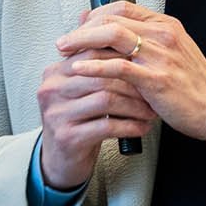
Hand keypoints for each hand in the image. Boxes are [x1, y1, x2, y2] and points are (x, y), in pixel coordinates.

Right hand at [36, 47, 154, 188]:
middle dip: (133, 84)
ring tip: (150, 111)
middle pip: (101, 76)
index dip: (123, 59)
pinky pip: (107, 126)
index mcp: (55, 72)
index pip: (92, 53)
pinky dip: (130, 126)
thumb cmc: (78, 120)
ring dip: (135, 106)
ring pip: (106, 100)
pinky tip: (142, 127)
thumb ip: (96, 70)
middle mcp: (51, 90)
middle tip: (153, 91)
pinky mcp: (67, 137)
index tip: (146, 65)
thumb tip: (132, 46)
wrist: (60, 159)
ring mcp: (57, 114)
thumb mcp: (82, 92)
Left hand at [57, 1, 205, 144]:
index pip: (122, 7)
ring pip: (112, 36)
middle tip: (64, 41)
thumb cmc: (193, 86)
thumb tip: (109, 32)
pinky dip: (95, 66)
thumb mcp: (169, 55)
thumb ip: (141, 42)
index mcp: (166, 26)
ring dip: (83, 42)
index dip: (94, 15)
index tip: (78, 27)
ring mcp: (161, 56)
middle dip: (81, 29)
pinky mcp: (156, 79)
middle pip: (112, 18)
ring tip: (65, 51)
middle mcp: (163, 35)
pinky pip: (119, 67)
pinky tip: (80, 69)